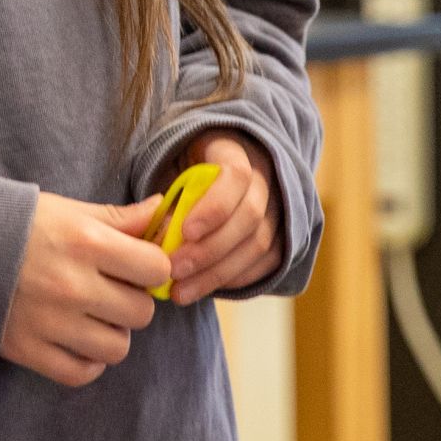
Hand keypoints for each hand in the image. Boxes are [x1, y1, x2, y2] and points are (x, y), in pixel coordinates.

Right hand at [0, 192, 170, 387]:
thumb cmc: (15, 224)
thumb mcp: (67, 211)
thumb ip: (118, 217)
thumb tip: (161, 212)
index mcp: (87, 243)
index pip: (155, 269)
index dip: (151, 268)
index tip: (136, 267)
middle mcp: (74, 286)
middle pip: (141, 313)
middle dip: (131, 301)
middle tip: (110, 291)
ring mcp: (52, 323)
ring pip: (117, 348)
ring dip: (110, 334)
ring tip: (91, 317)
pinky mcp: (29, 351)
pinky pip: (81, 373)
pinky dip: (85, 361)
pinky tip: (75, 340)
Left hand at [153, 135, 282, 307]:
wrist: (213, 167)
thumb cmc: (183, 169)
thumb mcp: (168, 169)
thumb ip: (167, 199)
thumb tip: (160, 238)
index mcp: (235, 150)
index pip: (237, 176)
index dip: (215, 207)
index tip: (185, 232)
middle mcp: (265, 178)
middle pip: (250, 216)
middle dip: (210, 249)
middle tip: (174, 270)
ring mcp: (278, 207)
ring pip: (258, 245)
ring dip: (218, 273)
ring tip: (180, 291)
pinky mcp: (281, 236)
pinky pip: (266, 263)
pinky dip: (235, 279)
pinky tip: (203, 288)